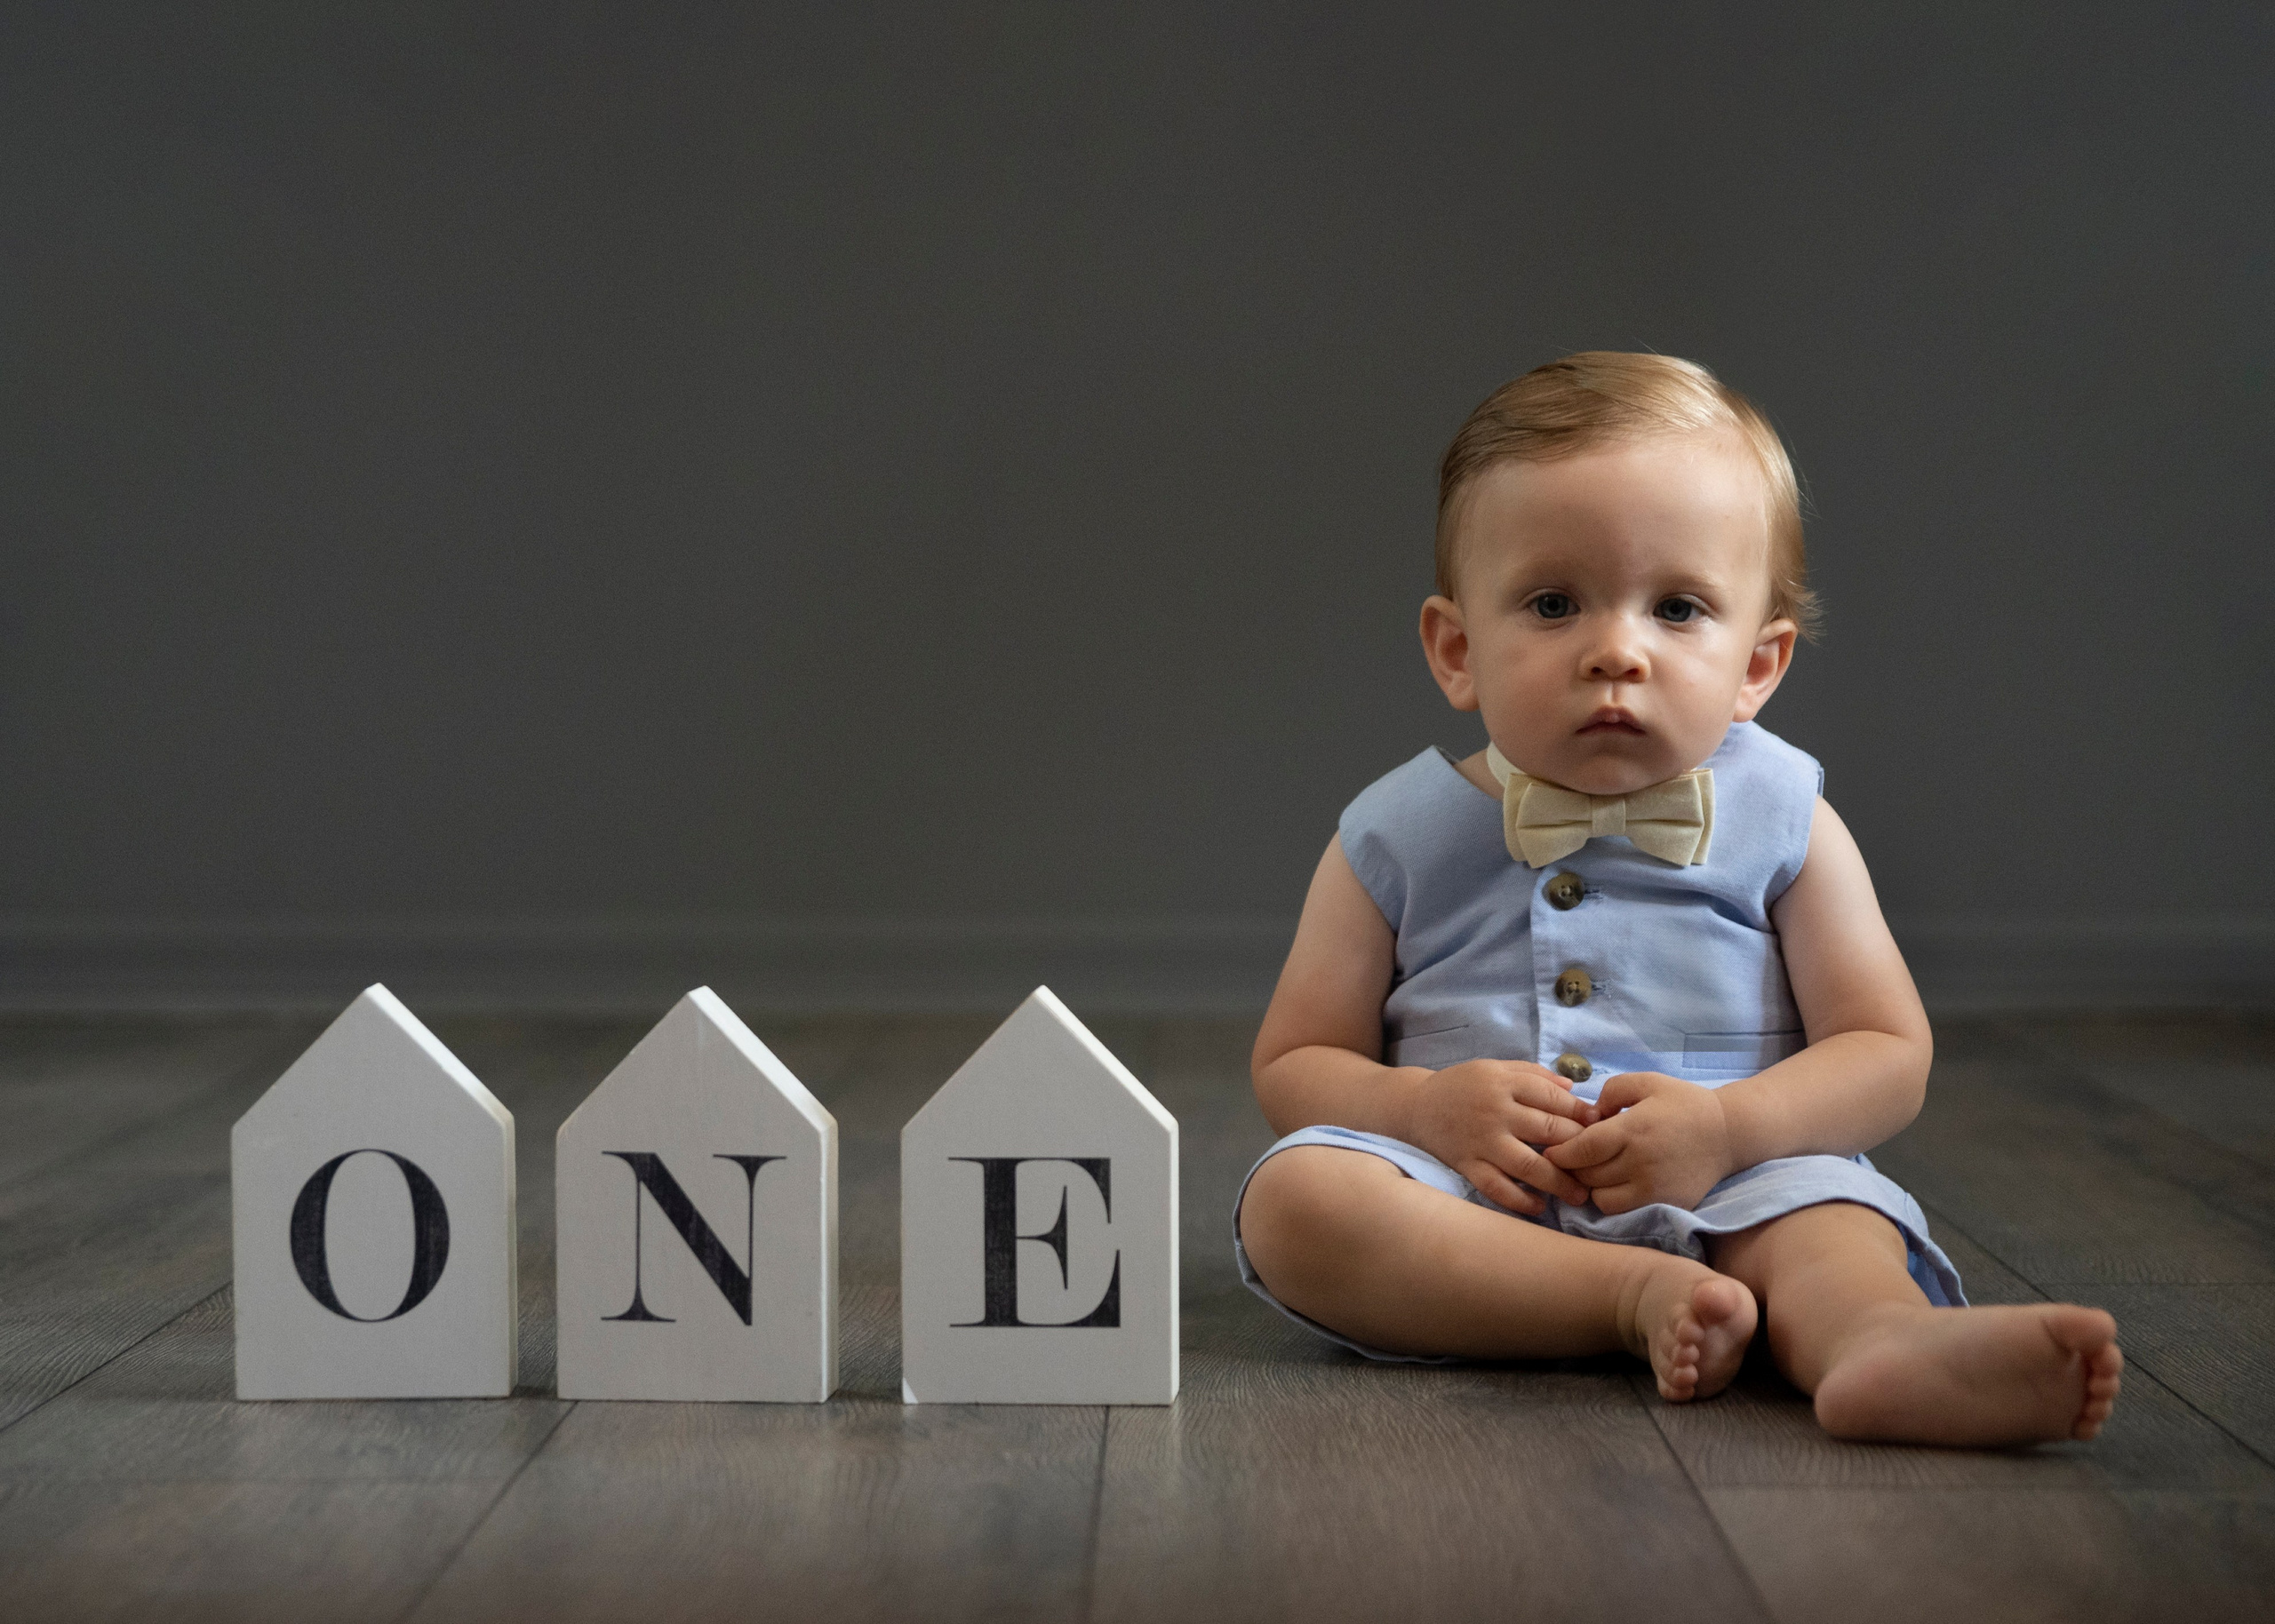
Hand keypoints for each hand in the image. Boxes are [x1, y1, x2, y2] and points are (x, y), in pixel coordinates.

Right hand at [1403, 1058, 1600, 1214]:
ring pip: (1529, 1166)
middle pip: (1549, 1132)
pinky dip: (1521, 1200)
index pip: (1554, 1098)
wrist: (1416, 1107)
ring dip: (1559, 1183)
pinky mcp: (1467, 1165)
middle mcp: (1495, 1111)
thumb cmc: (1462, 1086)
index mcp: (1504, 1082)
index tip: (1602, 1128)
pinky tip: (1540, 1206)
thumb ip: (1534, 1075)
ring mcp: (1481, 1141)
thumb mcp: (1495, 1068)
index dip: (1582, 1114)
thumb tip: (1574, 1089)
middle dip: (1580, 1150)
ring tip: (1579, 1195)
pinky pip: (1497, 1188)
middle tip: (1601, 1165)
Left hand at [1543, 1071, 1735, 1213]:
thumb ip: (1612, 1091)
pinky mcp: (1664, 1204)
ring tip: (1590, 1174)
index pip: (1583, 1149)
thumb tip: (1589, 1114)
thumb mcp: (1648, 1082)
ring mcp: (1653, 1188)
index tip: (1551, 1150)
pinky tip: (1610, 1186)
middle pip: (1587, 1175)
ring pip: (1601, 1198)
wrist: (1728, 1134)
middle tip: (1568, 1160)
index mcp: (1634, 1129)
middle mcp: (1641, 1162)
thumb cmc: (1684, 1104)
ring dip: (1589, 1187)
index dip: (1561, 1152)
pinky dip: (1609, 1201)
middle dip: (1571, 1168)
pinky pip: (1622, 1210)